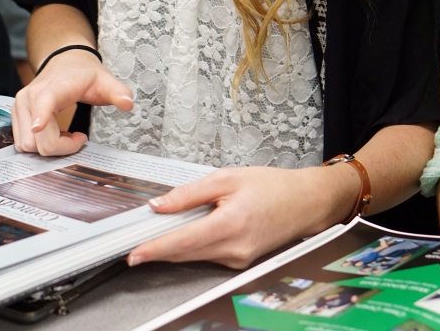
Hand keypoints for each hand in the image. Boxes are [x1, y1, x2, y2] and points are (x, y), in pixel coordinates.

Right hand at [12, 49, 133, 155]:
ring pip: (28, 145)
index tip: (40, 128)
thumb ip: (117, 91)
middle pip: (38, 139)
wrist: (65, 62)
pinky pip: (24, 143)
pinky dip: (40, 145)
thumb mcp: (104, 79)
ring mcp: (20, 107)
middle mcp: (29, 97)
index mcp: (52, 87)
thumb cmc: (83, 73)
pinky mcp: (17, 116)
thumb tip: (128, 103)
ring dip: (49, 147)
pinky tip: (55, 134)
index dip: (40, 118)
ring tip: (66, 134)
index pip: (42, 103)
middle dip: (61, 147)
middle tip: (79, 138)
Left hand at [127, 165, 341, 268]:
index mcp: (230, 225)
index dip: (155, 249)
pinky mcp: (240, 262)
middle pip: (184, 254)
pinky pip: (208, 255)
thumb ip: (190, 193)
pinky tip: (188, 230)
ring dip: (174, 246)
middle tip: (133, 240)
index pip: (182, 242)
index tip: (133, 253)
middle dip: (158, 248)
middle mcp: (234, 249)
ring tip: (160, 229)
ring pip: (195, 256)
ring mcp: (238, 260)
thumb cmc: (272, 186)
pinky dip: (193, 245)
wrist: (306, 202)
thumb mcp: (227, 177)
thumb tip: (160, 205)